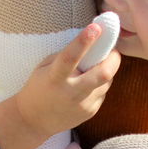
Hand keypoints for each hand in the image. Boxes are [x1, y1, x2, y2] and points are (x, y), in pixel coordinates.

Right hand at [0, 24, 120, 148]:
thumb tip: (93, 45)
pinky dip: (98, 86)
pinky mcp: (90, 112)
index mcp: (55, 77)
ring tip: (92, 71)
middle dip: (113, 59)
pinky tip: (85, 88)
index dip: (84, 41)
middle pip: (102, 74)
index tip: (96, 27)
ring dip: (105, 72)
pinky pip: (102, 93)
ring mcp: (82, 105)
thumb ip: (66, 56)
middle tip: (113, 52)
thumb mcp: (45, 68)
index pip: (70, 57)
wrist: (34, 121)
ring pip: (106, 82)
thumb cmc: (39, 87)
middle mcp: (71, 92)